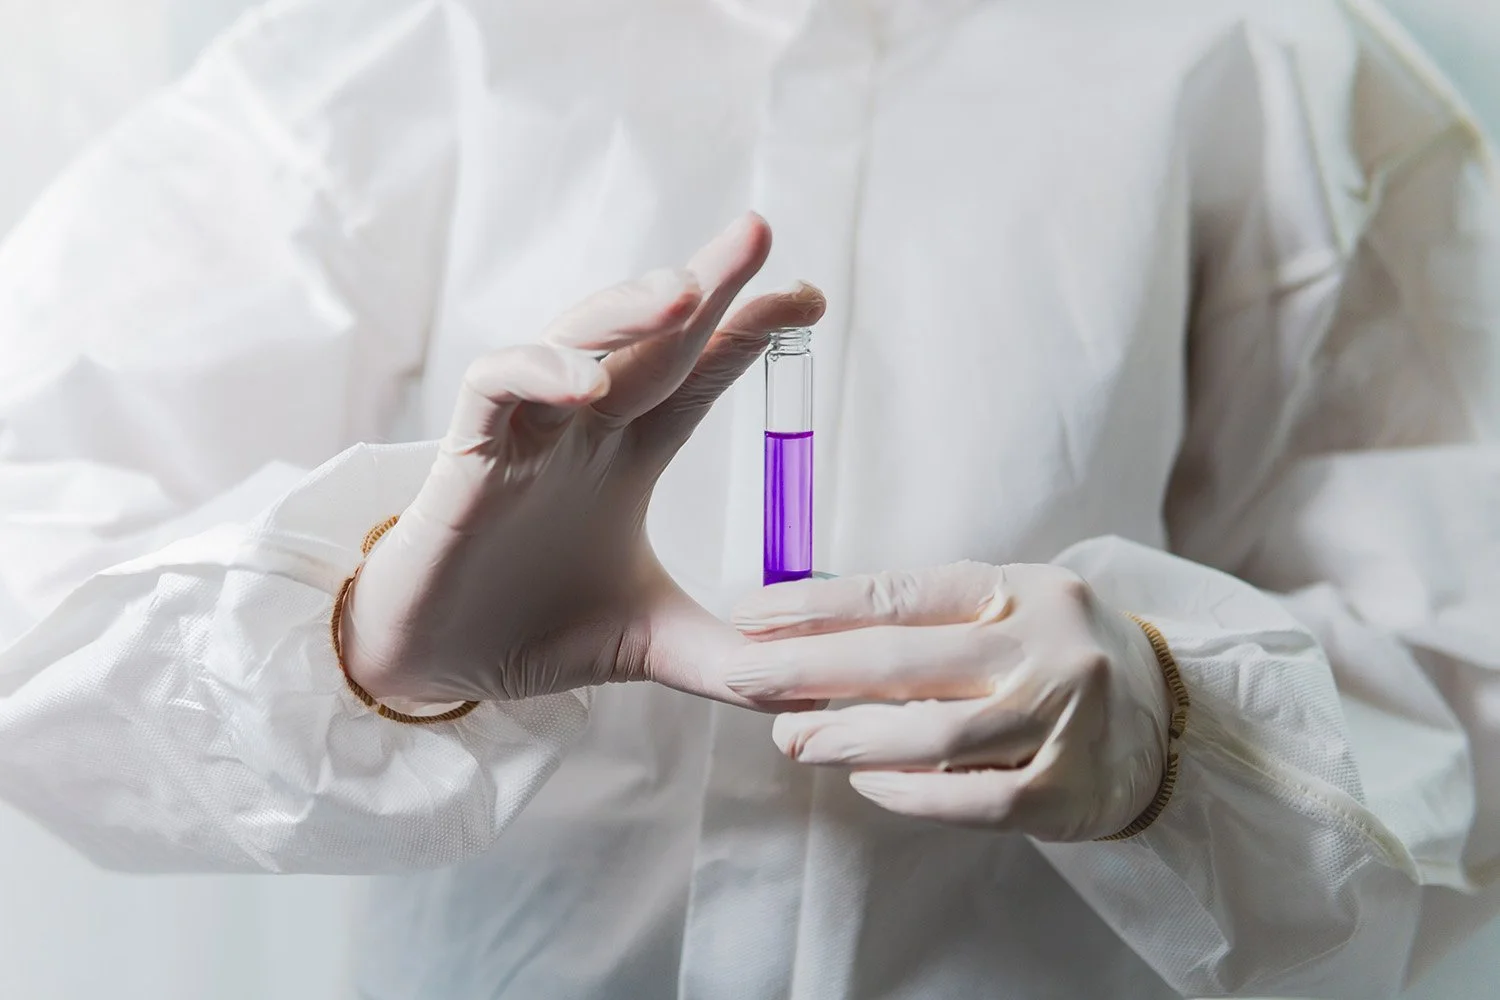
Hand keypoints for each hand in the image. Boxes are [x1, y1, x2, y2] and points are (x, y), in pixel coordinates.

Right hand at [342, 213, 825, 710]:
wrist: (433, 662)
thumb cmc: (532, 627)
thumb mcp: (652, 643)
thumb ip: (728, 660)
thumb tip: (813, 686)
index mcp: (631, 452)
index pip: (700, 372)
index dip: (750, 332)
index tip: (810, 301)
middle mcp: (584, 427)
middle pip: (651, 335)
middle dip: (707, 282)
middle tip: (760, 235)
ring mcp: (526, 432)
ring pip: (575, 340)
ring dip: (627, 311)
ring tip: (686, 292)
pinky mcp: (467, 455)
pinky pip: (496, 387)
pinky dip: (537, 373)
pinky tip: (586, 383)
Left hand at [725, 562, 1170, 840]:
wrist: (1171, 717)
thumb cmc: (1057, 656)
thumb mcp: (1008, 609)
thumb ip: (929, 619)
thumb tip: (811, 633)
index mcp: (1022, 590)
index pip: (901, 594)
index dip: (816, 606)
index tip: (750, 616)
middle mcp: (1048, 648)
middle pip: (906, 661)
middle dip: (809, 671)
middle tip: (743, 678)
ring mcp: (1064, 721)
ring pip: (935, 733)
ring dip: (850, 737)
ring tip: (793, 740)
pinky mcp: (1070, 791)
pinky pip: (974, 798)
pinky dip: (911, 794)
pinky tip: (865, 784)